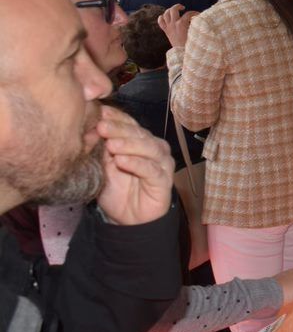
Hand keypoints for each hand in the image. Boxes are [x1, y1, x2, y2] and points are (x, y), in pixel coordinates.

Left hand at [94, 105, 173, 224]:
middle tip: (101, 126)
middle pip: (139, 133)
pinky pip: (151, 170)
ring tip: (111, 144)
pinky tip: (121, 161)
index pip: (129, 123)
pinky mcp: (164, 180)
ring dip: (129, 144)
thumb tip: (90, 126)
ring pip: (148, 148)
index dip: (115, 117)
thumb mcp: (103, 164)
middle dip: (119, 129)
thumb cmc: (117, 188)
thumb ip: (101, 147)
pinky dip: (136, 164)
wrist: (127, 218)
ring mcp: (161, 163)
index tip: (98, 112)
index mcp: (140, 140)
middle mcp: (154, 147)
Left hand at [157, 4, 197, 49]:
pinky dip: (162, 18)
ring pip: (165, 14)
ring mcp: (169, 27)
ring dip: (170, 10)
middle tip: (183, 8)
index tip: (198, 15)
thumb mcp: (195, 33)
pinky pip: (160, 22)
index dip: (195, 13)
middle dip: (178, 6)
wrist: (182, 54)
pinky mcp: (166, 31)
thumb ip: (195, 25)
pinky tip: (165, 17)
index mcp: (182, 23)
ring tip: (174, 11)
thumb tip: (198, 19)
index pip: (189, 14)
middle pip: (173, 9)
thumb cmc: (191, 44)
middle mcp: (174, 23)